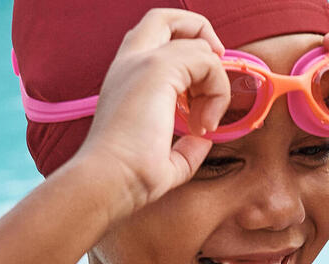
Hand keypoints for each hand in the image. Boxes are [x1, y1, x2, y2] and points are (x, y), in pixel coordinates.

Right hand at [69, 9, 230, 217]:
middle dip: (202, 35)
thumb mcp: (165, 161)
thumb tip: (202, 141)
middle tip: (218, 72)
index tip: (203, 93)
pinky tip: (203, 127)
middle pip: (166, 18)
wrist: (109, 180)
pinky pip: (207, 61)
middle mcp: (131, 62)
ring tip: (204, 125)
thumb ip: (185, 148)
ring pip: (197, 43)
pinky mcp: (158, 69)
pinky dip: (217, 93)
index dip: (187, 53)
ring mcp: (142, 61)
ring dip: (215, 84)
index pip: (156, 40)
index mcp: (127, 78)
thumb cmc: (130, 178)